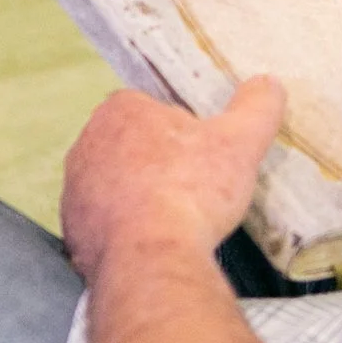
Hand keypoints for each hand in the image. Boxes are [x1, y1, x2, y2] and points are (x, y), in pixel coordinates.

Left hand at [62, 78, 286, 281]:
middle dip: (159, 165)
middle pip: (131, 148)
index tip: (203, 156)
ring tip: (176, 220)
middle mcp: (87, 146)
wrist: (151, 258)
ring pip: (116, 188)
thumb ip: (256, 108)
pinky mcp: (73, 232)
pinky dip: (126, 233)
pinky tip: (153, 245)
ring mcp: (74, 192)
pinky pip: (104, 226)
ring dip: (141, 199)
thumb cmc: (191, 190)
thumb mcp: (239, 142)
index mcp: (120, 112)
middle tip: (194, 189)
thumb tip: (268, 84)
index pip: (151, 110)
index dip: (181, 132)